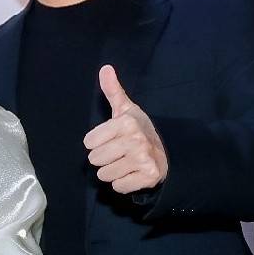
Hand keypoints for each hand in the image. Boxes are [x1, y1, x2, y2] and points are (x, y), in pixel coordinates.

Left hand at [85, 66, 168, 194]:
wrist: (165, 153)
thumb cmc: (138, 130)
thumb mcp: (125, 109)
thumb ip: (112, 90)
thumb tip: (105, 68)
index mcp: (126, 122)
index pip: (89, 142)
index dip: (96, 142)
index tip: (111, 139)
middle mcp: (136, 140)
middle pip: (95, 159)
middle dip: (103, 158)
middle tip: (119, 152)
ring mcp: (143, 159)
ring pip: (105, 174)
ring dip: (111, 172)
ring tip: (125, 162)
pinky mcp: (149, 176)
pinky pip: (118, 186)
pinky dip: (123, 183)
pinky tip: (132, 173)